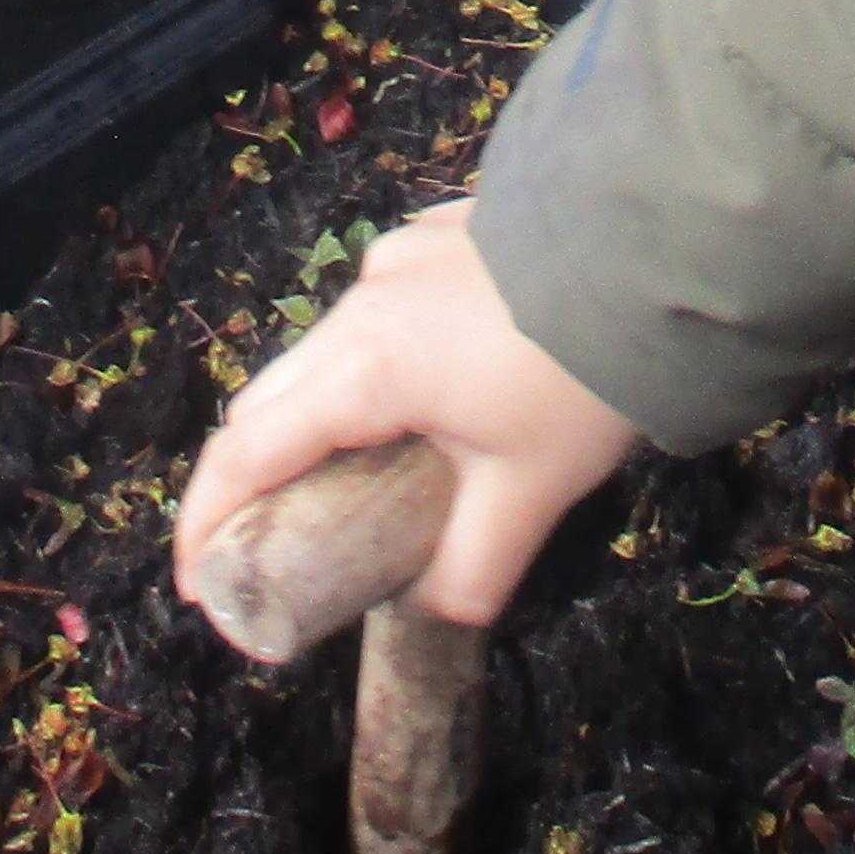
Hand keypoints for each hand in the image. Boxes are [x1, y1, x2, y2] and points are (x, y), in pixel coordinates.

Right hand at [176, 200, 636, 627]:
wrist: (655, 252)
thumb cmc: (579, 377)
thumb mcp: (528, 491)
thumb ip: (470, 567)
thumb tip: (441, 618)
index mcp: (363, 372)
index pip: (248, 454)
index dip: (208, 524)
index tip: (199, 584)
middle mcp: (360, 306)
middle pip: (271, 400)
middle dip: (252, 476)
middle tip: (270, 542)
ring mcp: (396, 258)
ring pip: (323, 349)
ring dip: (318, 414)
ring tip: (353, 473)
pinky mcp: (436, 235)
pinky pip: (378, 307)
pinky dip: (374, 360)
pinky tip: (432, 390)